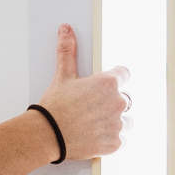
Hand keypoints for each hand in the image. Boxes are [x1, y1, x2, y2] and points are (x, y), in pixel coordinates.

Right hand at [35, 24, 127, 160]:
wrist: (47, 134)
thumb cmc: (55, 106)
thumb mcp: (62, 75)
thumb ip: (68, 51)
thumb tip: (66, 31)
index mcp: (109, 82)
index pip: (125, 74)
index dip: (115, 79)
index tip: (104, 86)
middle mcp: (118, 102)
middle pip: (126, 98)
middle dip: (112, 102)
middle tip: (92, 107)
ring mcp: (117, 124)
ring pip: (126, 120)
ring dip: (115, 121)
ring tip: (94, 123)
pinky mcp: (114, 143)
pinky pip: (121, 139)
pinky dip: (111, 139)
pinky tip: (96, 135)